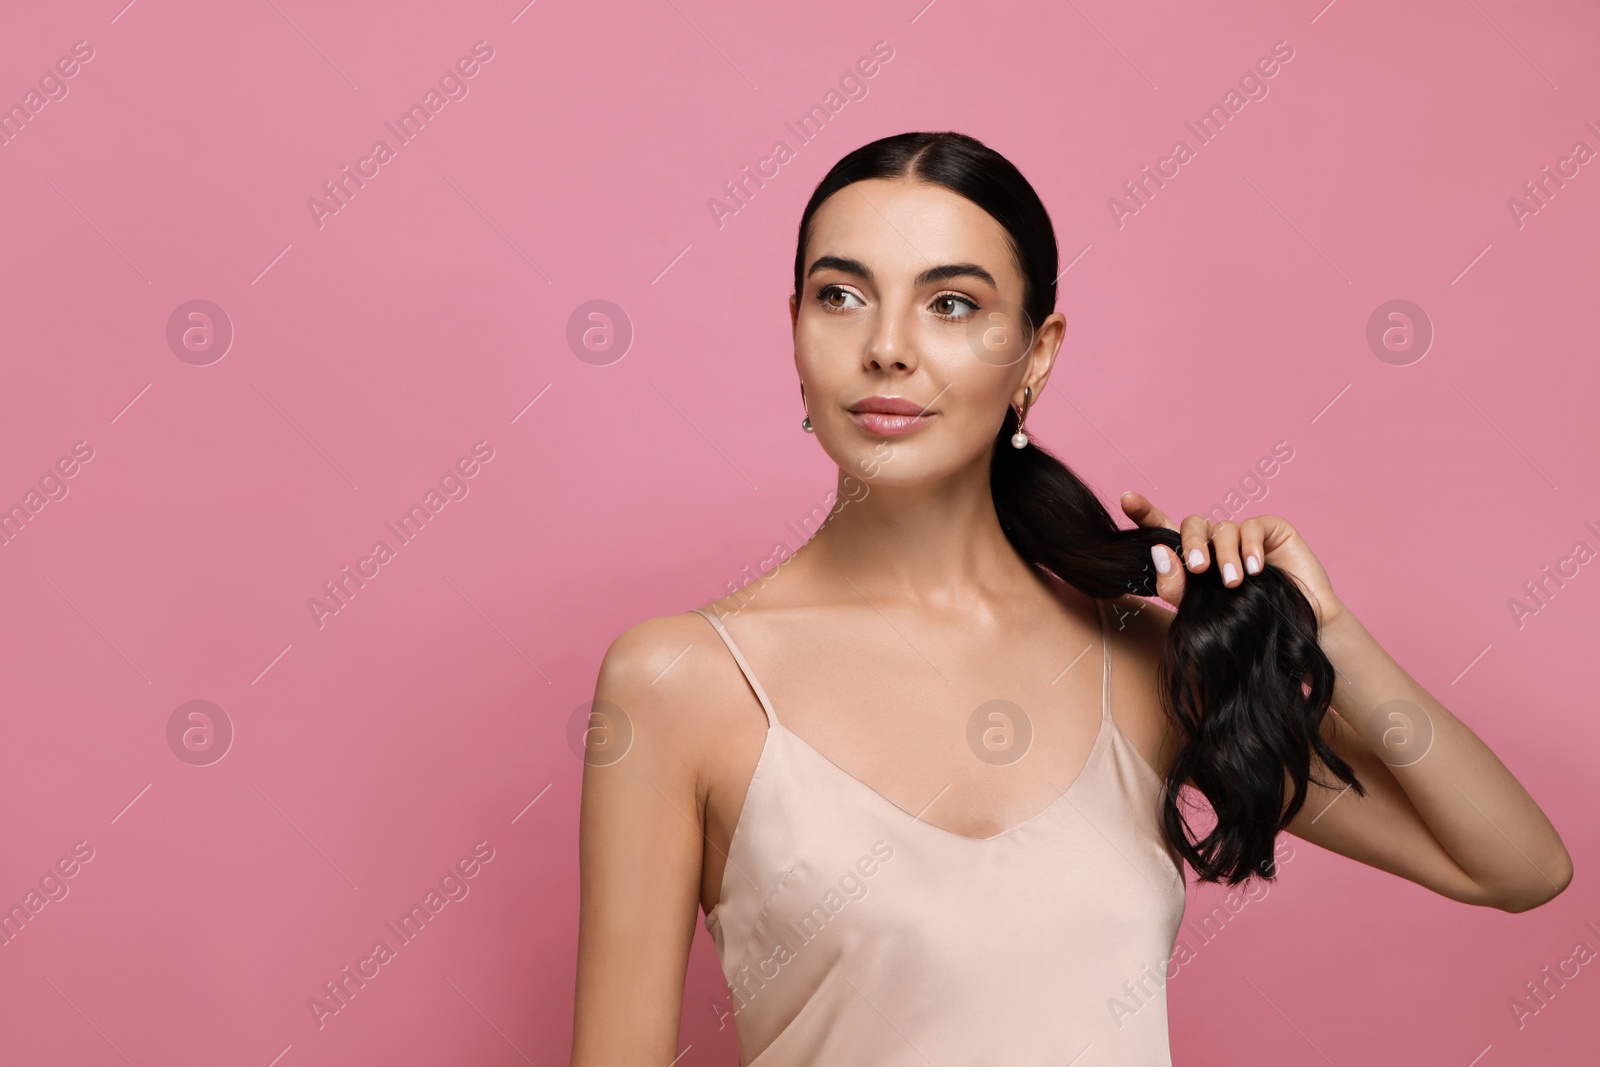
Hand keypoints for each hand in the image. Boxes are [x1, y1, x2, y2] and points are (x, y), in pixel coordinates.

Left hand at [1118, 491, 1345, 628]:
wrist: (1294, 635)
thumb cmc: (1245, 624)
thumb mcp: (1201, 609)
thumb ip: (1175, 586)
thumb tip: (1159, 553)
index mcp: (1191, 559)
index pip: (1163, 531)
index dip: (1145, 513)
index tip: (1127, 499)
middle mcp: (1214, 543)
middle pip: (1190, 524)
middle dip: (1191, 544)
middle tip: (1198, 568)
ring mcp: (1241, 535)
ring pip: (1220, 527)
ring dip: (1224, 555)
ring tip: (1233, 583)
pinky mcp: (1270, 530)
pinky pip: (1251, 526)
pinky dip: (1250, 547)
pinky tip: (1256, 570)